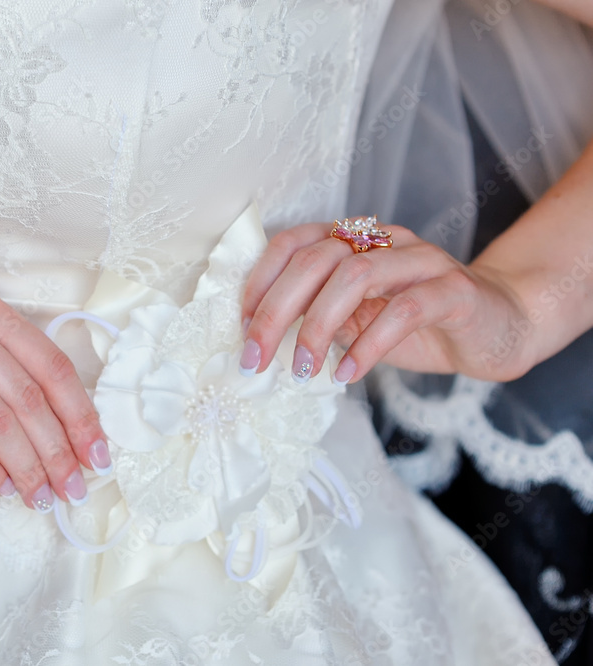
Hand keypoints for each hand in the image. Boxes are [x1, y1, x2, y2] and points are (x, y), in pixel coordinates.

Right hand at [0, 288, 110, 511]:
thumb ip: (19, 385)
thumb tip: (78, 443)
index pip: (50, 364)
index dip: (80, 414)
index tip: (97, 455)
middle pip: (28, 395)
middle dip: (58, 450)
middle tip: (72, 487)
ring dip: (27, 466)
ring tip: (40, 496)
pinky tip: (3, 487)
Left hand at [238, 222, 534, 384]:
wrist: (496, 329)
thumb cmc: (415, 325)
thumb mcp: (353, 321)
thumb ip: (314, 319)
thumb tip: (258, 342)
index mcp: (352, 242)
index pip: (291, 244)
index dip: (259, 282)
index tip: (240, 327)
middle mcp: (383, 241)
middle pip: (315, 260)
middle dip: (275, 312)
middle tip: (256, 358)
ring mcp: (421, 260)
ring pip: (355, 276)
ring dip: (318, 327)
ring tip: (301, 371)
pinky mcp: (455, 290)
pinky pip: (405, 310)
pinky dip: (369, 345)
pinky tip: (349, 374)